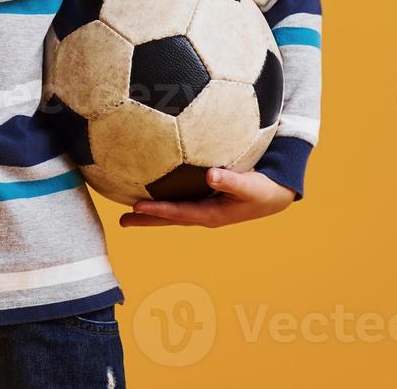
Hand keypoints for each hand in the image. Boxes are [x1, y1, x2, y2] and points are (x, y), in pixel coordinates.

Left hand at [118, 168, 294, 227]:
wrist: (274, 195)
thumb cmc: (263, 191)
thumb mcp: (251, 187)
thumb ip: (232, 181)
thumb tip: (211, 175)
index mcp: (212, 215)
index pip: (179, 213)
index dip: (158, 210)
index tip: (136, 205)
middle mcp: (203, 215)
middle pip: (169, 219)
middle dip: (146, 219)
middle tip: (122, 221)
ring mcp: (203, 209)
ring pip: (172, 211)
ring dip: (151, 212)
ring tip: (128, 212)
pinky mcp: (204, 200)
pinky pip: (179, 200)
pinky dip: (163, 199)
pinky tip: (151, 190)